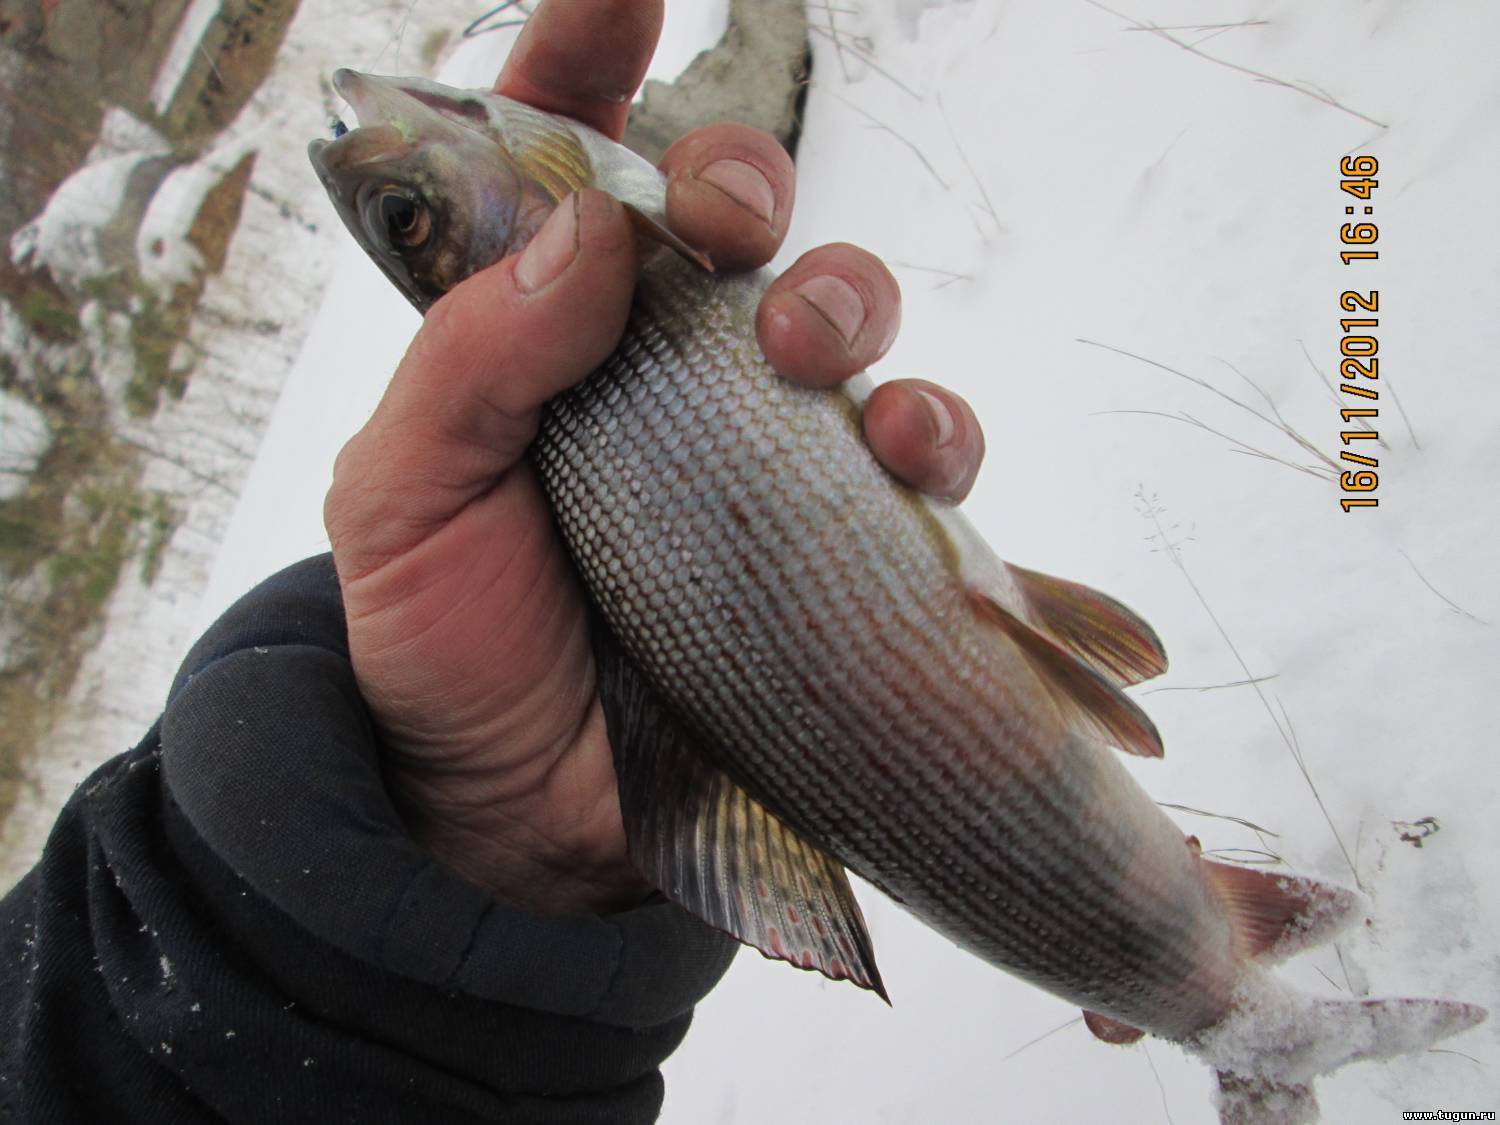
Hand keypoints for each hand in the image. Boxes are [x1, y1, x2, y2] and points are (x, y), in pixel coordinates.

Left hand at [323, 0, 986, 913]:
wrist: (516, 824)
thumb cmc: (447, 652)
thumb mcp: (401, 503)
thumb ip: (471, 363)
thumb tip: (586, 232)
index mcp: (541, 339)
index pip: (570, 167)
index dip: (592, 58)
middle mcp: (663, 374)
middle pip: (734, 217)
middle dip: (739, 183)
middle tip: (721, 225)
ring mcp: (761, 454)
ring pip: (843, 316)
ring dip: (844, 298)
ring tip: (807, 355)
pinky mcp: (840, 543)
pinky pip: (920, 461)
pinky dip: (935, 434)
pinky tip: (906, 454)